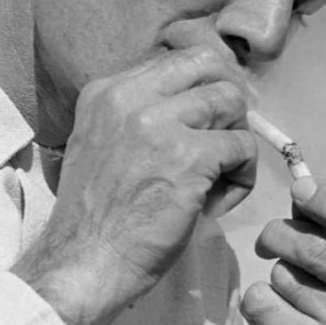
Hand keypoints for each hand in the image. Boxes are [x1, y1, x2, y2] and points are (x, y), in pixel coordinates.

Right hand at [12, 45, 256, 324]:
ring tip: (222, 175)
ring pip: (231, 101)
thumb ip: (137, 116)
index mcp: (106, 91)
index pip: (175, 61)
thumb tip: (196, 104)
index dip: (202, 88)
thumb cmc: (95, 217)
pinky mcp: (190, 156)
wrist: (82, 263)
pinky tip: (220, 201)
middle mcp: (130, 96)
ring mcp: (159, 123)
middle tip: (225, 135)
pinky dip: (243, 174)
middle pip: (208, 64)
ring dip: (237, 137)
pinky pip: (242, 145)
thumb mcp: (102, 143)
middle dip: (227, 98)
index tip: (208, 119)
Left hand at [241, 173, 325, 324]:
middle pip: (316, 247)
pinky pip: (261, 299)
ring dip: (276, 274)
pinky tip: (277, 319)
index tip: (301, 188)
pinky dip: (257, 301)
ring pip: (285, 272)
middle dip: (281, 234)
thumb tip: (303, 185)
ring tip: (291, 295)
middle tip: (271, 241)